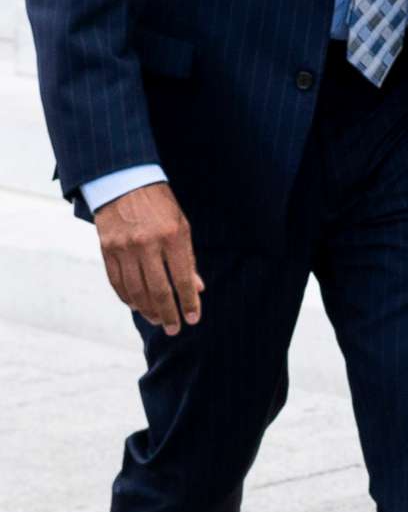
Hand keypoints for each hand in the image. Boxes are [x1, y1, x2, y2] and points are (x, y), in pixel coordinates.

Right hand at [94, 183, 203, 335]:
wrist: (125, 183)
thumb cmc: (160, 206)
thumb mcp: (182, 226)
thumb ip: (188, 259)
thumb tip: (198, 288)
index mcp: (172, 236)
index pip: (182, 278)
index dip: (189, 301)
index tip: (194, 318)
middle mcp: (147, 244)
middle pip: (158, 290)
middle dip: (168, 313)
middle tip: (175, 328)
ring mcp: (124, 249)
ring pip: (136, 290)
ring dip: (148, 310)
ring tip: (158, 320)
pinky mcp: (107, 250)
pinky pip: (117, 282)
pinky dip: (127, 298)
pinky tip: (137, 306)